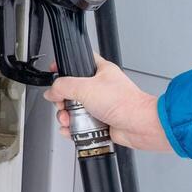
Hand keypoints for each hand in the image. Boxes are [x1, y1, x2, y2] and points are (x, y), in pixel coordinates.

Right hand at [45, 56, 172, 152]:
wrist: (140, 126)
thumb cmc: (124, 102)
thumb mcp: (86, 88)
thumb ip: (63, 87)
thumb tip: (51, 91)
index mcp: (100, 71)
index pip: (79, 62)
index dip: (65, 66)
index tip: (54, 72)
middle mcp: (100, 88)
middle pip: (71, 90)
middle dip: (62, 101)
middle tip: (62, 104)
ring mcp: (100, 105)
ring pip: (74, 109)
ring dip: (66, 117)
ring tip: (68, 120)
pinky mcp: (100, 122)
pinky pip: (80, 124)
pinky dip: (73, 129)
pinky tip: (71, 130)